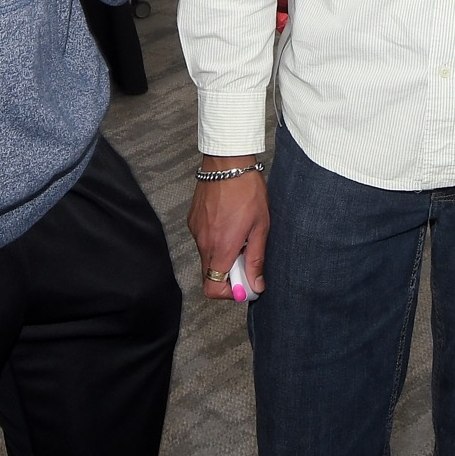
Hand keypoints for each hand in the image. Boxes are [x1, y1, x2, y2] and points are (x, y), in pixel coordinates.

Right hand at [188, 161, 268, 301]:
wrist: (227, 162)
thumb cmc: (247, 190)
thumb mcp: (261, 226)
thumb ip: (256, 258)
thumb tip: (256, 284)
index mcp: (221, 246)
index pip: (213, 287)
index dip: (228, 293)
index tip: (244, 284)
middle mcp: (204, 242)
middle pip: (210, 274)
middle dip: (228, 274)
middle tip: (246, 258)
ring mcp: (196, 231)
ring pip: (207, 257)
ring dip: (223, 255)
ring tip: (240, 234)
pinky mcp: (193, 221)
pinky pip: (204, 240)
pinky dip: (216, 240)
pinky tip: (230, 223)